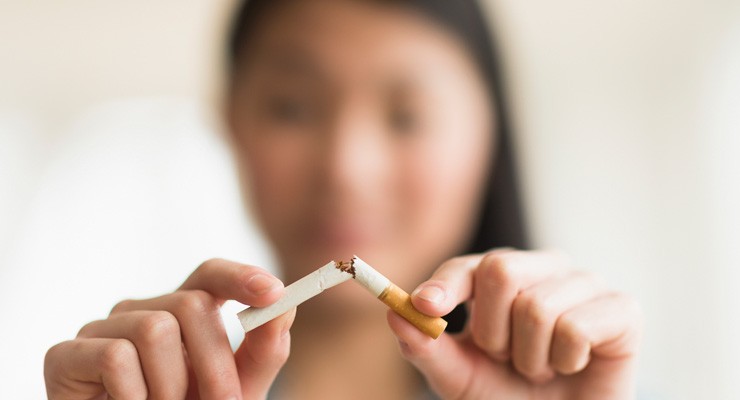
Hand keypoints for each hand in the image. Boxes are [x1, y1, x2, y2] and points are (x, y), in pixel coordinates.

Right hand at [44, 258, 294, 399]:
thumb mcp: (235, 389)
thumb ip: (262, 351)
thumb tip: (284, 305)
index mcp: (181, 313)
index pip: (209, 275)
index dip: (240, 276)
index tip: (273, 292)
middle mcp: (142, 310)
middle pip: (192, 304)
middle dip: (216, 363)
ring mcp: (103, 329)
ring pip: (156, 330)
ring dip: (171, 387)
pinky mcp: (67, 354)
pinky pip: (115, 358)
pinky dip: (134, 397)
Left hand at [387, 249, 641, 399]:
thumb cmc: (509, 394)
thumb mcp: (459, 377)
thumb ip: (426, 347)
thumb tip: (395, 313)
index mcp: (503, 276)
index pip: (469, 266)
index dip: (445, 284)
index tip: (424, 306)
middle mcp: (544, 269)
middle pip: (501, 269)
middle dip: (493, 331)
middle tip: (506, 358)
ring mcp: (584, 283)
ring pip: (537, 307)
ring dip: (530, 357)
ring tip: (540, 368)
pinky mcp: (622, 309)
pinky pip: (576, 327)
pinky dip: (564, 360)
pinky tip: (571, 365)